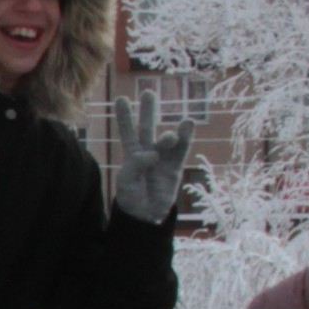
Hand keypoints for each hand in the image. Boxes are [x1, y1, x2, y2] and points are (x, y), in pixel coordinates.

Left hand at [113, 92, 191, 221]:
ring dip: (170, 135)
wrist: (146, 215)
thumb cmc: (131, 197)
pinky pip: (181, 149)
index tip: (121, 98)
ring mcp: (164, 157)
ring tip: (170, 138)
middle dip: (148, 110)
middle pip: (148, 127)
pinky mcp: (176, 166)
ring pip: (167, 139)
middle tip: (148, 92)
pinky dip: (186, 136)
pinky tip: (188, 123)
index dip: (125, 116)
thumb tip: (154, 153)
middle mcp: (148, 151)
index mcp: (132, 154)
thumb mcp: (126, 180)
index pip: (127, 131)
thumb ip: (136, 164)